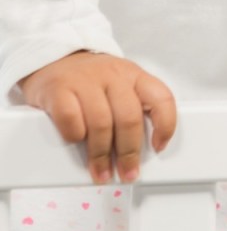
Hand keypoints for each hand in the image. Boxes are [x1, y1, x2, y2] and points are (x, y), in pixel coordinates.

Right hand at [18, 50, 176, 184]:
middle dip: (129, 152)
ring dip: (101, 154)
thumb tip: (144, 148)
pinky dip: (74, 136)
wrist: (56, 57)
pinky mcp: (59, 89)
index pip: (161, 97)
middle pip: (129, 117)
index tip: (159, 148)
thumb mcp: (121, 85)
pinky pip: (71, 118)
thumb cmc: (93, 80)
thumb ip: (133, 107)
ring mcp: (86, 81)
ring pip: (101, 122)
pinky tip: (76, 142)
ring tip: (101, 171)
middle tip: (127, 173)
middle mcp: (113, 75)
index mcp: (134, 75)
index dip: (166, 125)